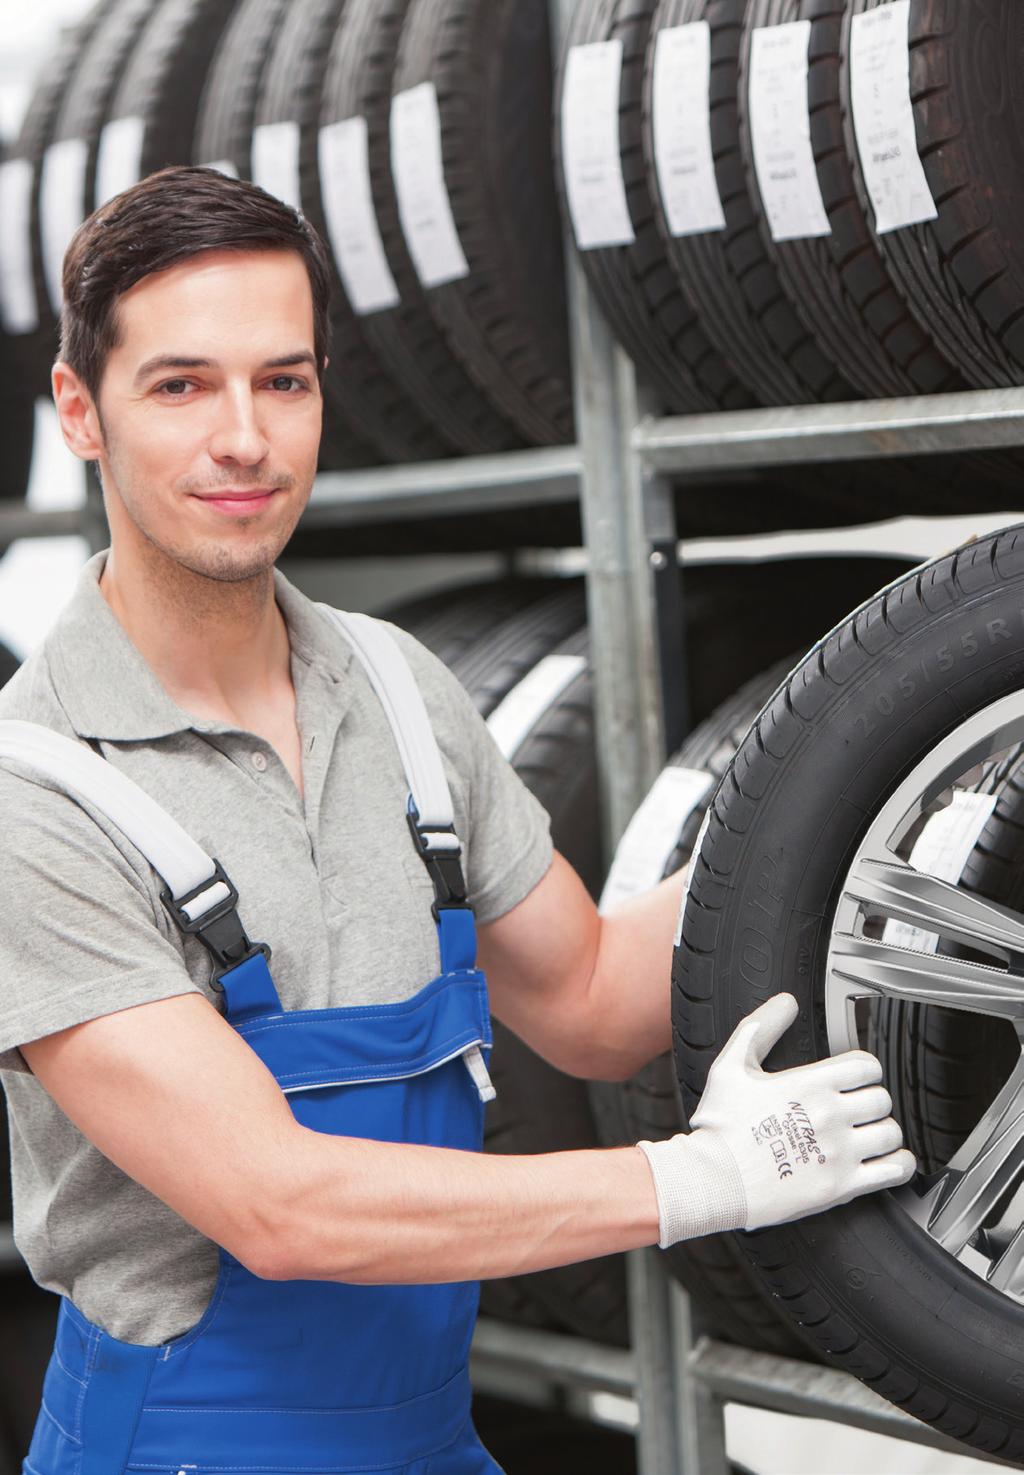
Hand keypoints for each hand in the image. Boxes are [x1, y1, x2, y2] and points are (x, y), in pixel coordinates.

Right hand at [637, 992, 915, 1245]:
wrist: (714, 1180)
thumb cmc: (720, 1126)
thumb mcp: (731, 1066)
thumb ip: (761, 1027)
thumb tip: (786, 1002)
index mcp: (809, 1083)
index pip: (866, 1065)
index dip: (864, 1069)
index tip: (855, 1078)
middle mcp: (830, 1115)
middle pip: (881, 1098)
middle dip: (871, 1100)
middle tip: (858, 1109)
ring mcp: (839, 1152)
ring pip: (890, 1133)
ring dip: (884, 1132)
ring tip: (870, 1135)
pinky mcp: (842, 1186)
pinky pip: (893, 1172)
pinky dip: (898, 1165)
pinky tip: (888, 1162)